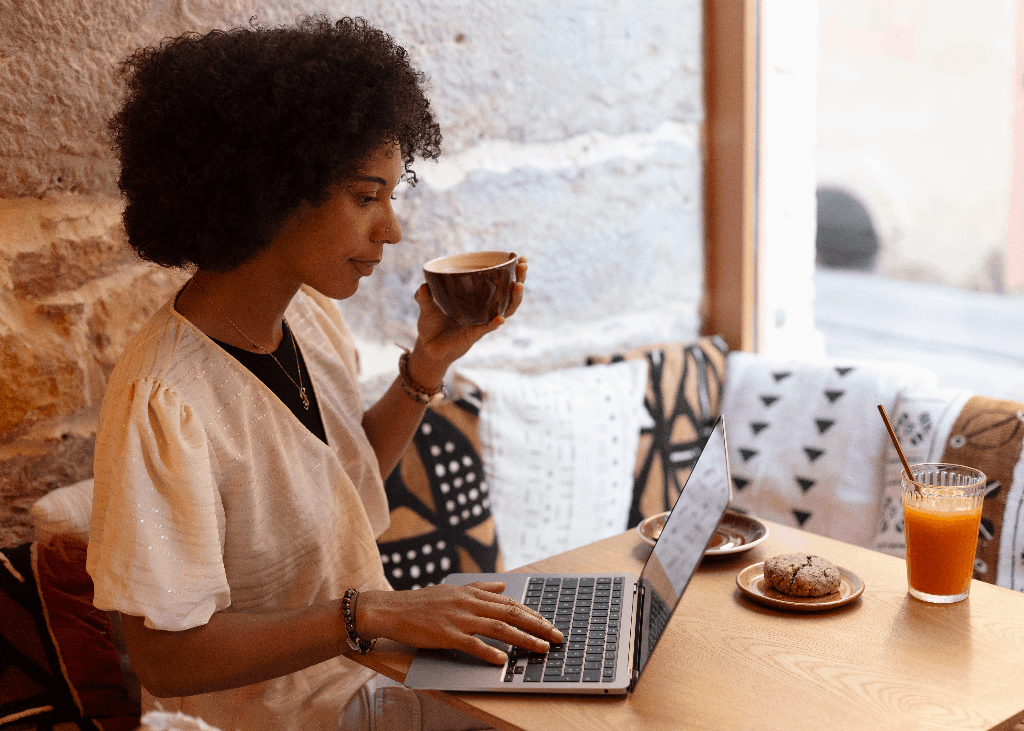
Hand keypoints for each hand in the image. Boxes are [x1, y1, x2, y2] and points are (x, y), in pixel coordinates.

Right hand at [356, 580, 562, 664]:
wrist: (392, 609)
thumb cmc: (422, 602)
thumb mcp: (453, 589)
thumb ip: (479, 588)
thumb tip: (503, 586)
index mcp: (473, 594)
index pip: (511, 604)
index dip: (533, 614)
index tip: (549, 624)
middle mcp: (469, 603)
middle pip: (511, 614)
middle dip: (538, 626)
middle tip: (557, 637)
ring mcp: (459, 618)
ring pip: (498, 628)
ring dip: (523, 639)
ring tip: (541, 649)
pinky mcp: (446, 634)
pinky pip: (472, 644)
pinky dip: (488, 652)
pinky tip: (502, 660)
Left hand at [406, 257, 528, 386]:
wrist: (428, 348)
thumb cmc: (432, 325)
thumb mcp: (427, 307)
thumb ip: (424, 296)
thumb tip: (423, 286)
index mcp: (476, 299)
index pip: (498, 283)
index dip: (511, 272)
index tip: (520, 258)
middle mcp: (483, 310)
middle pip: (508, 294)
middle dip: (519, 279)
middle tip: (524, 266)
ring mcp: (481, 322)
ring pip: (505, 310)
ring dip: (514, 299)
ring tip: (518, 286)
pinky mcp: (474, 335)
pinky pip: (487, 328)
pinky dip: (493, 323)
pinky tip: (500, 318)